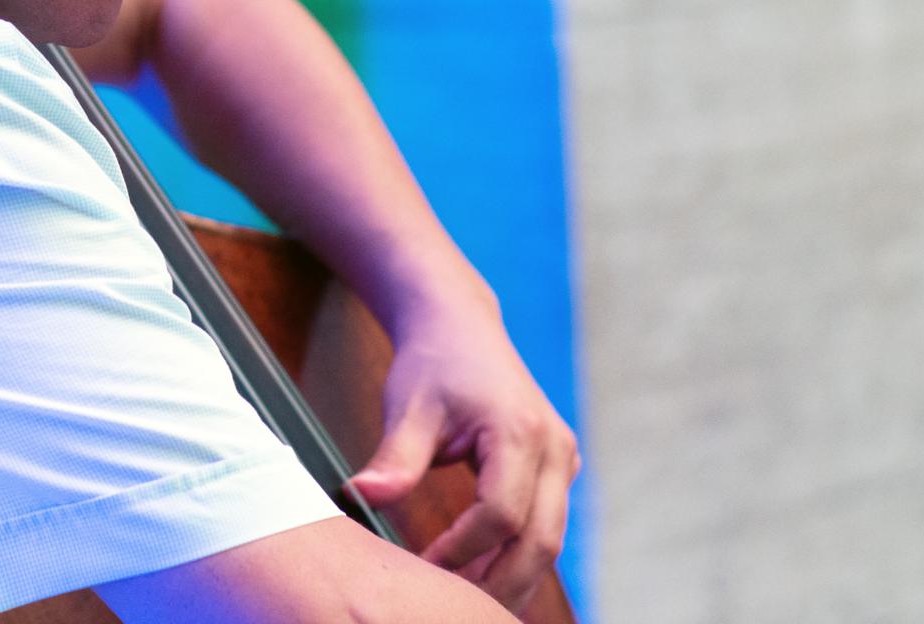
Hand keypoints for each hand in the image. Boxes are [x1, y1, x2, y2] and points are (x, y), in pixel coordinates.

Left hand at [344, 296, 580, 615]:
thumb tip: (359, 495)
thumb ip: (394, 458)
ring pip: (550, 540)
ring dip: (513, 578)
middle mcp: (555, 449)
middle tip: (452, 609)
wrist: (459, 327)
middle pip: (540, 540)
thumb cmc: (432, 364)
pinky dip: (519, 557)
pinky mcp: (558, 470)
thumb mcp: (407, 407)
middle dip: (498, 582)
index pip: (500, 513)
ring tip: (465, 604)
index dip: (462, 550)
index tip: (420, 567)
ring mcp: (563, 460)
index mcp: (520, 431)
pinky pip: (546, 526)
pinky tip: (483, 578)